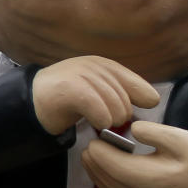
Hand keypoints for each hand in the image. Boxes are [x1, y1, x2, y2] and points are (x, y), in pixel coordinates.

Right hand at [32, 56, 159, 134]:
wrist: (32, 101)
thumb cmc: (69, 99)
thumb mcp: (99, 91)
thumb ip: (125, 92)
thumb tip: (154, 98)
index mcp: (103, 64)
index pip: (134, 84)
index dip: (136, 100)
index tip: (124, 112)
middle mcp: (93, 66)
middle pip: (125, 100)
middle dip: (119, 116)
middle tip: (103, 120)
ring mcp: (81, 75)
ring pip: (115, 108)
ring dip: (109, 122)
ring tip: (96, 122)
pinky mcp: (71, 89)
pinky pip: (100, 112)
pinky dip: (100, 121)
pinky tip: (93, 123)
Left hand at [82, 121, 187, 187]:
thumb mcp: (181, 139)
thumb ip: (155, 132)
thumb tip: (132, 129)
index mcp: (154, 179)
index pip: (118, 168)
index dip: (102, 154)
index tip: (96, 138)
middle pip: (108, 178)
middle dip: (95, 159)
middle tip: (91, 139)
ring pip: (105, 186)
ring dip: (94, 167)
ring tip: (92, 148)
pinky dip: (99, 177)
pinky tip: (97, 162)